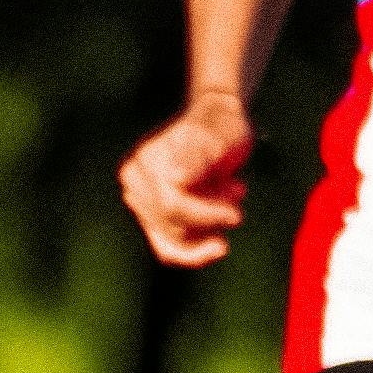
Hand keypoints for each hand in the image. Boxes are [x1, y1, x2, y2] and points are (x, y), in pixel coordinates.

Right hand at [119, 91, 254, 267]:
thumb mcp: (217, 138)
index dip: (206, 215)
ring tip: (230, 196)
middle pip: (173, 227)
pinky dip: (197, 249)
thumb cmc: (222, 128)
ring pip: (173, 243)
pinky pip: (170, 249)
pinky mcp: (153, 217)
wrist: (220, 123)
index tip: (237, 214)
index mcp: (146, 163)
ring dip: (209, 230)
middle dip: (211, 219)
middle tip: (237, 192)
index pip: (172, 206)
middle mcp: (135, 183)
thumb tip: (177, 178)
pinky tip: (218, 240)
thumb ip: (197, 158)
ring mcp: (142, 202)